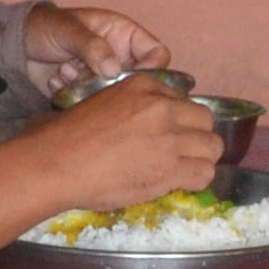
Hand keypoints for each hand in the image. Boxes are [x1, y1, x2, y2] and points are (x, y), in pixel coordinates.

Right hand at [19, 73, 227, 210]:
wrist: (56, 163)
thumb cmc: (63, 135)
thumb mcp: (99, 99)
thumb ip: (128, 106)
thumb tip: (135, 122)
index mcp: (144, 85)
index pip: (183, 101)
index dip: (178, 120)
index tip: (167, 134)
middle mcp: (162, 107)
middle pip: (204, 120)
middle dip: (196, 136)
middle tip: (180, 152)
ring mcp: (170, 138)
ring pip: (212, 147)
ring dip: (201, 159)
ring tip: (183, 169)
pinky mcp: (171, 169)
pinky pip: (204, 173)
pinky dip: (197, 180)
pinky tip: (181, 182)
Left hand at [22, 5, 171, 86]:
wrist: (15, 48)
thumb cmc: (44, 27)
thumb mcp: (68, 29)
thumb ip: (92, 46)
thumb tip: (114, 69)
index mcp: (124, 35)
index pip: (157, 54)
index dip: (153, 68)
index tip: (130, 77)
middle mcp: (119, 58)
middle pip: (139, 81)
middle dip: (112, 83)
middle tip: (88, 75)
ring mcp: (104, 79)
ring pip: (115, 96)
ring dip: (88, 87)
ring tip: (65, 70)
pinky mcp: (89, 95)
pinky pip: (94, 105)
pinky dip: (74, 95)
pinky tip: (57, 79)